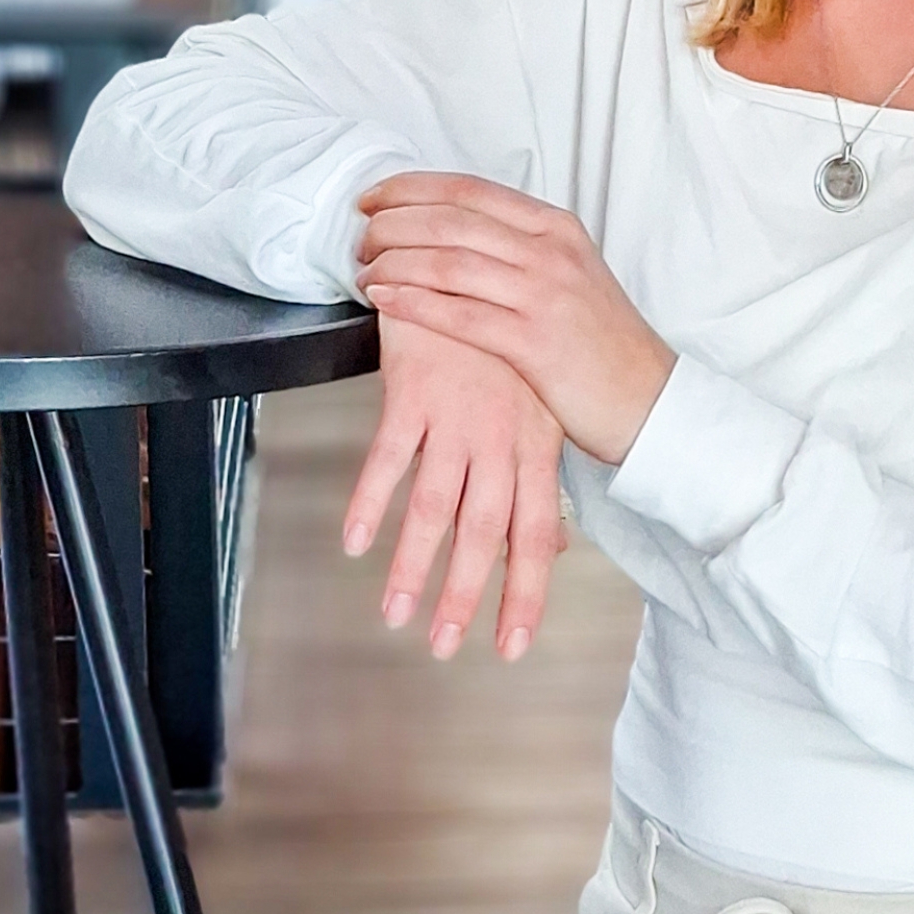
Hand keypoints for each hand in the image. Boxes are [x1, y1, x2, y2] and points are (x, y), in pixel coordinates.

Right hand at [342, 312, 567, 661]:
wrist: (467, 266)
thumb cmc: (500, 348)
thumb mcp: (536, 412)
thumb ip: (540, 484)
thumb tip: (557, 548)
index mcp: (537, 445)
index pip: (538, 533)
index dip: (526, 592)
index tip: (511, 647)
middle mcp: (502, 436)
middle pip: (488, 530)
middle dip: (468, 595)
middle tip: (445, 647)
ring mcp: (460, 414)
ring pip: (437, 504)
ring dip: (414, 564)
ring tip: (394, 615)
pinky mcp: (416, 389)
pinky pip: (390, 456)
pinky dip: (372, 501)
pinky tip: (356, 542)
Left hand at [355, 172, 675, 466]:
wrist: (648, 399)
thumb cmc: (602, 345)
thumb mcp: (570, 276)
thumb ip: (520, 250)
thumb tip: (454, 235)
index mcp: (557, 228)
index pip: (470, 190)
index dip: (412, 188)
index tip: (375, 196)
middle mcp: (551, 251)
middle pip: (452, 219)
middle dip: (394, 221)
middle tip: (360, 235)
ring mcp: (544, 294)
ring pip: (449, 261)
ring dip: (394, 261)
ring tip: (364, 269)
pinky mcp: (534, 341)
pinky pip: (458, 312)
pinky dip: (412, 302)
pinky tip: (384, 299)